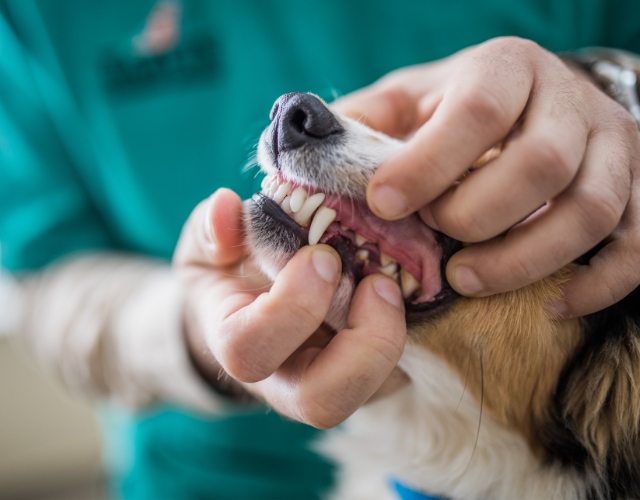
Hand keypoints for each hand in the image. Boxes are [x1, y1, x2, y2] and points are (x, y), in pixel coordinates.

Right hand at [173, 188, 407, 427]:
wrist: (250, 308)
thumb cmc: (230, 274)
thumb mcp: (209, 246)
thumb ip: (212, 229)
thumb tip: (226, 207)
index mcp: (237, 344)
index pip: (251, 351)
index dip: (291, 308)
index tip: (322, 255)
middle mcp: (284, 380)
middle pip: (322, 403)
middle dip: (360, 344)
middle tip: (378, 283)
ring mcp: (329, 383)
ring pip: (370, 395)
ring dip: (392, 339)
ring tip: (393, 284)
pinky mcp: (367, 377)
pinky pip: (399, 374)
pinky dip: (414, 334)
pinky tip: (410, 289)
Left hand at [334, 37, 639, 317]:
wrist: (534, 103)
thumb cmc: (456, 110)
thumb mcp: (405, 101)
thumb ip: (360, 123)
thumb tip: (299, 155)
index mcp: (506, 69)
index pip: (478, 111)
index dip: (430, 162)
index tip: (384, 202)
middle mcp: (569, 102)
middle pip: (541, 163)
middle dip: (479, 215)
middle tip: (437, 243)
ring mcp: (614, 148)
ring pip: (592, 209)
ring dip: (527, 257)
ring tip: (469, 280)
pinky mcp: (638, 192)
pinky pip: (637, 245)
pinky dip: (598, 284)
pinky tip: (550, 305)